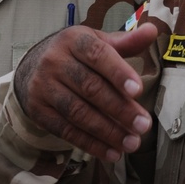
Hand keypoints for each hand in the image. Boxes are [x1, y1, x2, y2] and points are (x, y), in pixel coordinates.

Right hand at [14, 23, 157, 161]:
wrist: (32, 67)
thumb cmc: (75, 55)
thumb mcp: (97, 42)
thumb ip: (125, 42)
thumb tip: (152, 31)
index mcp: (73, 40)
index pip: (96, 54)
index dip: (118, 72)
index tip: (138, 90)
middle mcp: (54, 60)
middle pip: (90, 87)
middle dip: (119, 109)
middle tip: (143, 125)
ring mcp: (43, 86)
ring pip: (78, 112)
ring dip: (107, 131)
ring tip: (132, 143)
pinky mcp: (38, 110)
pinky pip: (66, 130)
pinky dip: (90, 144)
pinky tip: (112, 152)